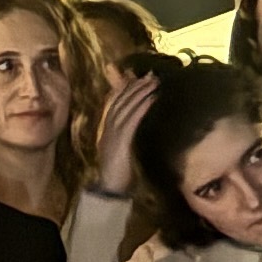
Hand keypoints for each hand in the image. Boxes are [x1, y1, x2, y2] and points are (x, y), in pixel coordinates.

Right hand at [89, 72, 156, 197]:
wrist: (109, 186)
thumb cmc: (118, 171)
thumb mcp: (121, 148)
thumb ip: (126, 135)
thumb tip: (137, 125)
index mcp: (107, 128)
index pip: (116, 102)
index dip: (126, 88)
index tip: (138, 77)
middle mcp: (109, 126)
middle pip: (122, 100)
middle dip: (136, 85)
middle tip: (151, 74)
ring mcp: (114, 132)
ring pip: (127, 106)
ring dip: (141, 92)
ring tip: (153, 81)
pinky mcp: (121, 140)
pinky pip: (133, 119)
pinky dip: (142, 107)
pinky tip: (152, 98)